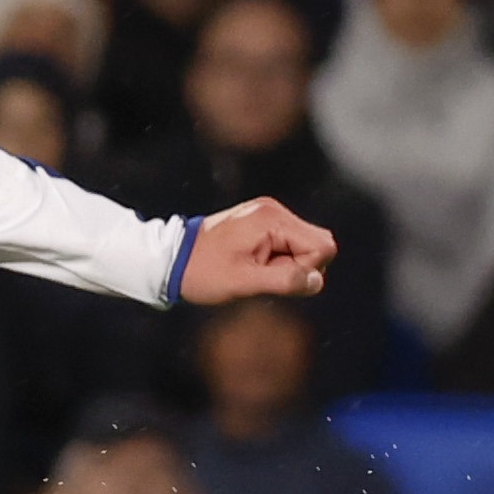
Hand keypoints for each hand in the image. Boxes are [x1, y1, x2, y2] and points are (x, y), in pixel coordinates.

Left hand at [176, 197, 336, 301]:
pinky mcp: (261, 222)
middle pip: (318, 243)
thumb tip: (316, 281)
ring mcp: (267, 214)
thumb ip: (284, 281)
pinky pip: (288, 243)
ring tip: (253, 269)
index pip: (322, 246)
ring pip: (304, 245)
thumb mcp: (244, 283)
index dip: (306, 269)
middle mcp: (274, 210)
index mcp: (272, 219)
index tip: (271, 276)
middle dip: (298, 266)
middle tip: (261, 274)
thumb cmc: (203, 272)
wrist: (170, 260)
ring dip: (286, 265)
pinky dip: (277, 259)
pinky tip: (253, 264)